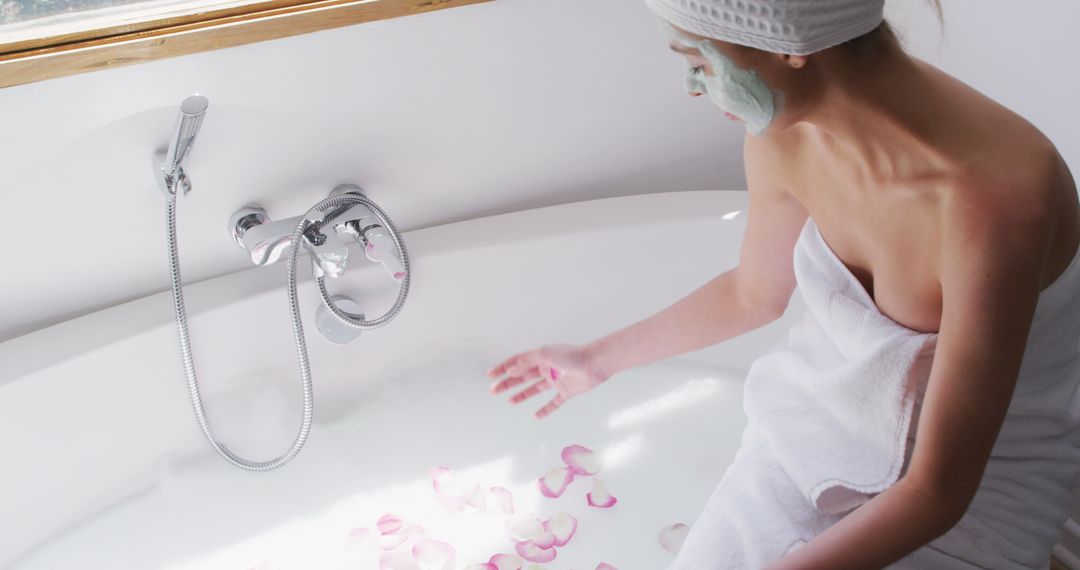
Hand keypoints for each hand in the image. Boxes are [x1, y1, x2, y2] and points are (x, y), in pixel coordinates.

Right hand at [487, 344, 609, 419]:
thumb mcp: (544, 354)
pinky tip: (536, 416)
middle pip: (522, 377)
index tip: (490, 375)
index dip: (503, 368)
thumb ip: (526, 362)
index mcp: (540, 357)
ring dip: (522, 395)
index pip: (517, 362)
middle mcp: (546, 368)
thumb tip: (510, 370)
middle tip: (494, 390)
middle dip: (507, 383)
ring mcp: (556, 381)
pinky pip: (553, 403)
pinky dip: (545, 410)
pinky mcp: (566, 392)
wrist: (593, 364)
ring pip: (534, 389)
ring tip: (510, 401)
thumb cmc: (570, 356)